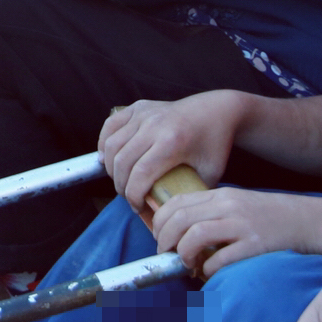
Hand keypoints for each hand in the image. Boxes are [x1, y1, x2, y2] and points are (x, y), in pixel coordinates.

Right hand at [100, 93, 243, 214]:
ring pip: (112, 144)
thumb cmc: (214, 144)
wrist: (217, 110)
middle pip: (123, 161)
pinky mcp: (138, 107)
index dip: (133, 196)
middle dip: (121, 186)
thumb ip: (190, 193)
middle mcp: (154, 125)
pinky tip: (109, 158)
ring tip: (120, 180)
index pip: (140, 174)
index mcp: (172, 143)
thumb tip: (172, 214)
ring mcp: (144, 114)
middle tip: (129, 197)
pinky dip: (104, 144)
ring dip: (111, 167)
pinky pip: (110, 125)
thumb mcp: (210, 173)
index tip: (137, 207)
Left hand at [149, 186, 321, 277]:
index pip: (176, 202)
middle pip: (179, 218)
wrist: (311, 221)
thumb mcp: (238, 206)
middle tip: (166, 255)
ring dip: (183, 253)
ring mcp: (243, 225)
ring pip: (194, 235)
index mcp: (221, 196)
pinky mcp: (256, 245)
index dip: (159, 222)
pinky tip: (209, 273)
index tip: (159, 237)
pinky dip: (208, 269)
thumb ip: (211, 213)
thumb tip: (179, 232)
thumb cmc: (271, 218)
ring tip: (185, 264)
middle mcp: (229, 206)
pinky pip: (221, 258)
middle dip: (164, 240)